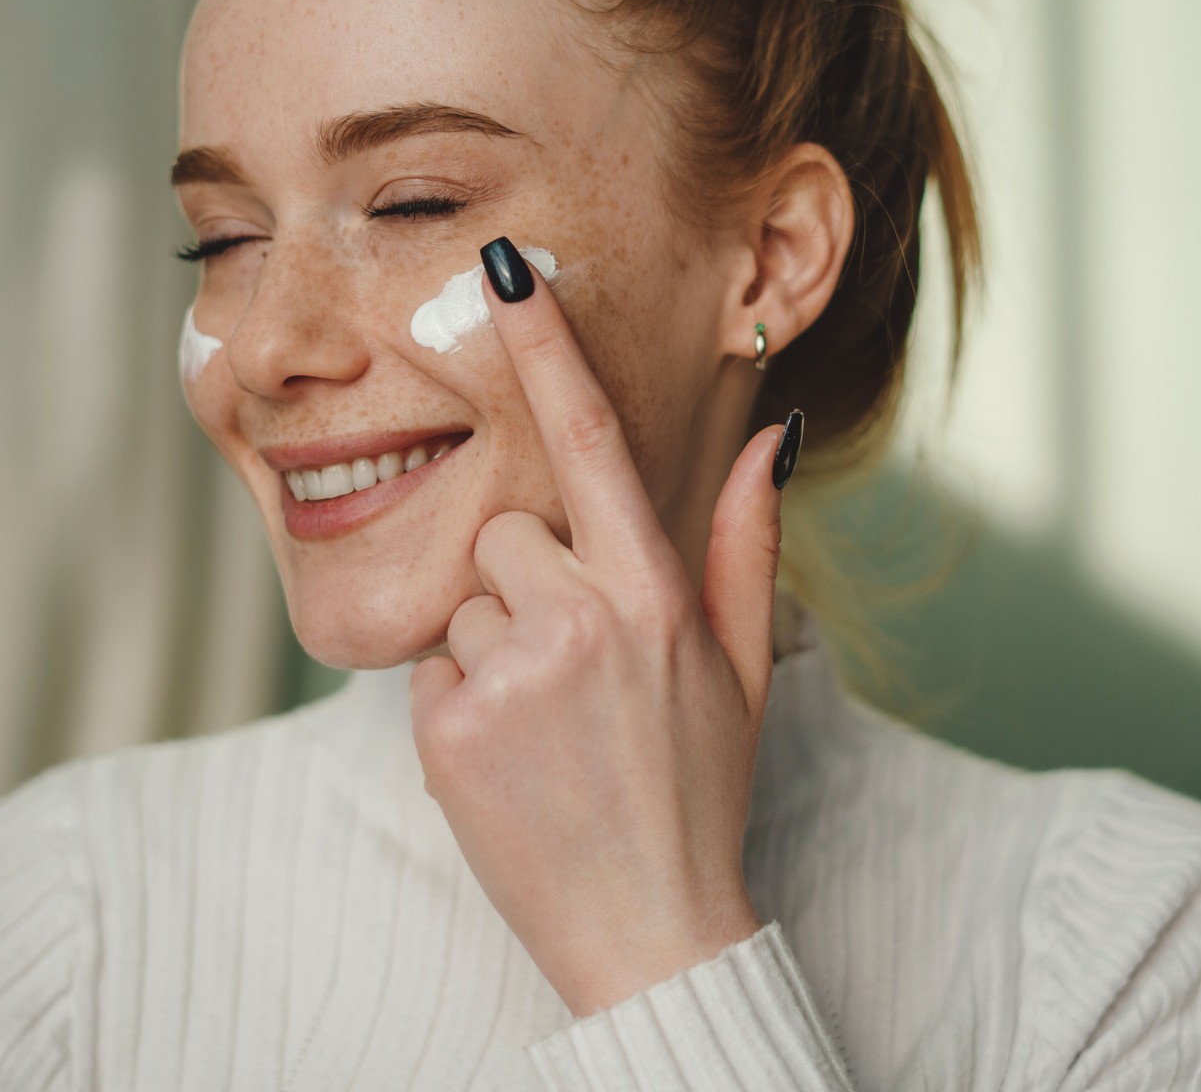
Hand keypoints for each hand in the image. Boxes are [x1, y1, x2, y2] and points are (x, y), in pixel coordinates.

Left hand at [408, 236, 802, 1018]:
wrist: (649, 927)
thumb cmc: (698, 789)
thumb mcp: (743, 665)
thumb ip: (747, 542)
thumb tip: (769, 437)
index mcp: (656, 591)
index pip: (591, 440)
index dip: (546, 348)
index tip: (503, 274)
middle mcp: (584, 616)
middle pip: (506, 531)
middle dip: (527, 582)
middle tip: (573, 670)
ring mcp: (514, 672)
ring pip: (465, 598)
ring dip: (493, 645)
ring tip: (546, 723)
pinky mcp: (452, 728)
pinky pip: (431, 668)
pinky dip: (459, 704)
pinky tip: (510, 755)